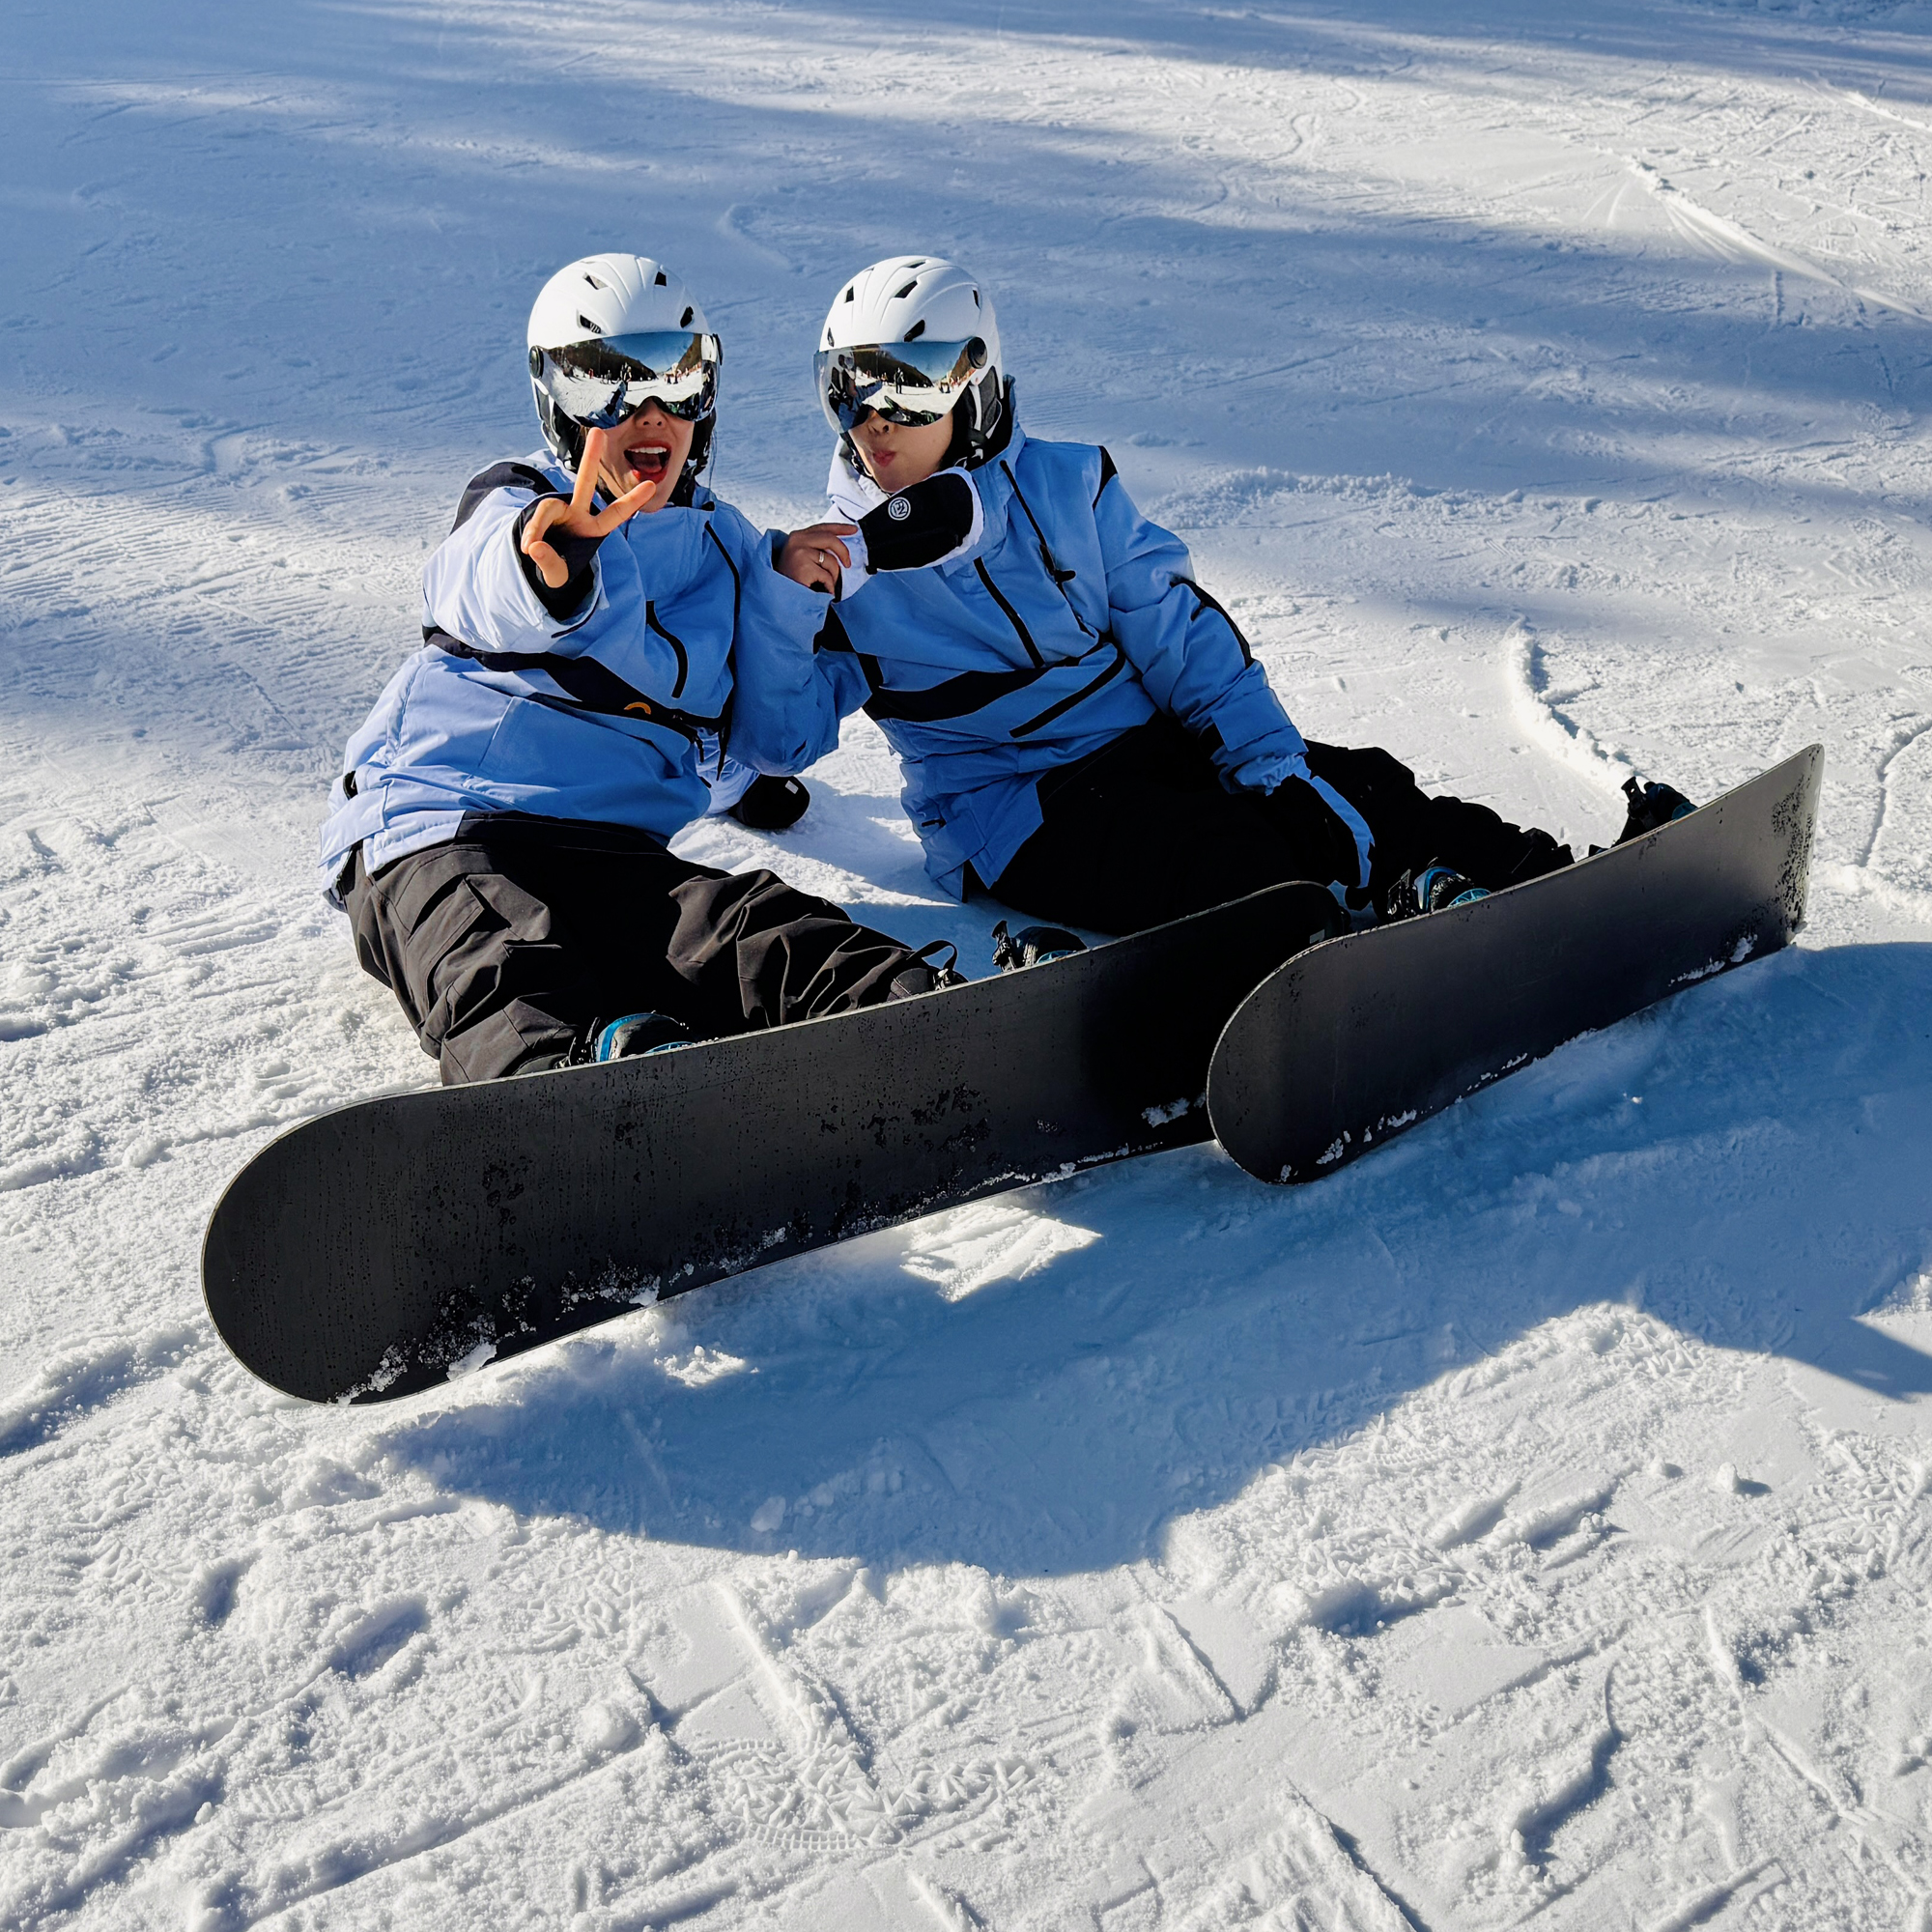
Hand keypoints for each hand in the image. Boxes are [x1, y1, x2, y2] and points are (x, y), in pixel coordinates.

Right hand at [518, 428, 659, 589]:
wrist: (538, 564)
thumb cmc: (557, 568)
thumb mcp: (558, 574)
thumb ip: (550, 563)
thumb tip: (533, 546)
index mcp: (593, 528)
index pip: (615, 514)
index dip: (632, 501)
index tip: (652, 485)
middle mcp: (578, 513)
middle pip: (583, 483)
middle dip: (590, 458)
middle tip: (597, 433)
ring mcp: (558, 510)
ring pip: (548, 509)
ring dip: (538, 528)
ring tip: (531, 548)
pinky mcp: (539, 514)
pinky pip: (534, 522)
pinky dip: (530, 534)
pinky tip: (528, 548)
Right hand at [777, 523, 856, 594]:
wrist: (778, 597)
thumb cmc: (792, 579)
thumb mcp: (802, 556)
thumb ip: (816, 547)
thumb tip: (839, 545)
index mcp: (797, 536)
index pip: (822, 528)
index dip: (840, 528)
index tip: (853, 529)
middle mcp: (796, 541)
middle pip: (830, 539)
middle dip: (844, 552)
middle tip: (848, 564)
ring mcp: (799, 553)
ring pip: (831, 560)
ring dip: (833, 575)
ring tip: (825, 584)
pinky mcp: (804, 567)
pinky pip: (827, 576)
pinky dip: (828, 586)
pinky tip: (821, 591)